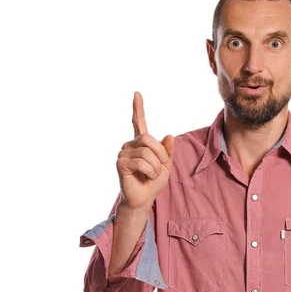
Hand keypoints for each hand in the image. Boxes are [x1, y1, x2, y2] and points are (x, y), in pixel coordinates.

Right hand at [116, 91, 173, 210]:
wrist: (145, 198)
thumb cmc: (153, 181)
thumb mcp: (166, 164)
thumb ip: (168, 150)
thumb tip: (169, 135)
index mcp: (141, 143)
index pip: (138, 122)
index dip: (138, 108)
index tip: (137, 93)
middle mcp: (130, 145)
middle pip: (149, 139)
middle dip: (160, 154)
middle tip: (159, 167)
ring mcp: (124, 153)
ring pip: (147, 153)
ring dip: (156, 166)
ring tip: (151, 174)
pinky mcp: (121, 163)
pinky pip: (141, 162)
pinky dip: (150, 171)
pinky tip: (145, 177)